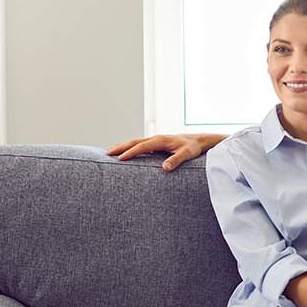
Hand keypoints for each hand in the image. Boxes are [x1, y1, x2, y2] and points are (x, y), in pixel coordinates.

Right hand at [106, 134, 221, 171]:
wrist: (198, 140)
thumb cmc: (192, 147)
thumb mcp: (186, 154)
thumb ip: (176, 161)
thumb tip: (165, 168)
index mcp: (161, 140)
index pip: (141, 147)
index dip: (130, 153)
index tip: (119, 158)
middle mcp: (156, 138)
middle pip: (134, 142)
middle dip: (120, 147)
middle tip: (108, 153)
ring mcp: (156, 140)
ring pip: (136, 142)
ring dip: (124, 146)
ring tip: (112, 152)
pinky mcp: (157, 143)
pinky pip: (141, 144)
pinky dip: (131, 147)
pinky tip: (127, 153)